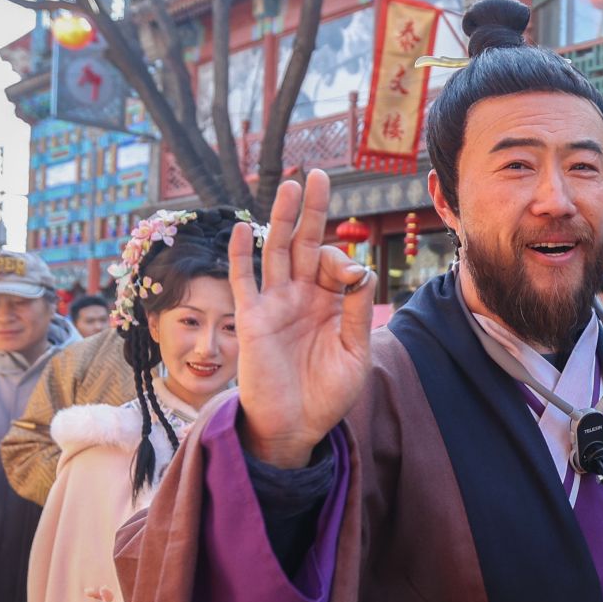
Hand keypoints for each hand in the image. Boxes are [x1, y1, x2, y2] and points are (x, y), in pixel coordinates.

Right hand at [232, 169, 374, 467]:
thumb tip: (361, 271)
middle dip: (313, 211)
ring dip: (284, 219)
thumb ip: (358, 312)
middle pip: (306, 244)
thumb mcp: (355, 352)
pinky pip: (244, 281)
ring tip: (292, 187)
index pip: (336, 264)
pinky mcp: (252, 318)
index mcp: (330, 303)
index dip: (344, 261)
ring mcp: (275, 304)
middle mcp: (302, 297)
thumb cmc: (327, 393)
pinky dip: (242, 255)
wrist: (294, 427)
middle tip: (318, 174)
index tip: (350, 276)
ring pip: (278, 252)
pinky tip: (244, 228)